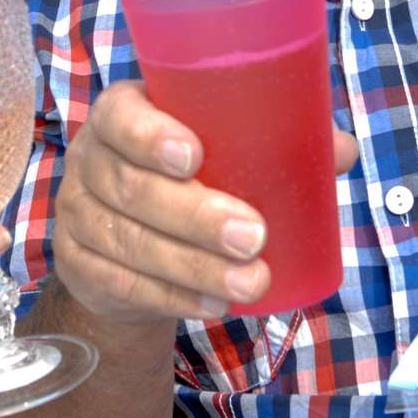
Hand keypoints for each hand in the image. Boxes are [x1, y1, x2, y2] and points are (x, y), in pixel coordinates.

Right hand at [52, 80, 357, 326]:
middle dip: (196, 216)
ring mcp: (77, 213)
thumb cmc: (185, 173)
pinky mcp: (77, 264)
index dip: (150, 136)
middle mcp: (90, 159)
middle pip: (132, 188)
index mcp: (121, 113)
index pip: (121, 116)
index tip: (196, 156)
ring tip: (250, 282)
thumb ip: (276, 138)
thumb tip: (341, 149)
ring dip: (193, 266)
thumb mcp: (219, 145)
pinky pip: (123, 284)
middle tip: (254, 236)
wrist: (127, 235)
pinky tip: (213, 303)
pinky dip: (172, 297)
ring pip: (130, 243)